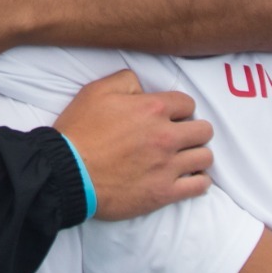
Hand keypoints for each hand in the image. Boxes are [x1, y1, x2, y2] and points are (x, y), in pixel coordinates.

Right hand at [54, 70, 212, 219]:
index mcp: (152, 109)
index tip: (170, 118)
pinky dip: (199, 181)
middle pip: (204, 130)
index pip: (188, 104)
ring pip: (205, 157)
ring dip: (197, 155)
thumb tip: (144, 87)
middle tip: (179, 137)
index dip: (179, 109)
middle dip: (194, 131)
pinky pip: (200, 186)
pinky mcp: (163, 192)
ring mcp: (167, 166)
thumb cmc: (79, 132)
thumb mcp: (96, 91)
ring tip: (185, 158)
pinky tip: (189, 178)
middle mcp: (166, 136)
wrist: (66, 173)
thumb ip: (126, 80)